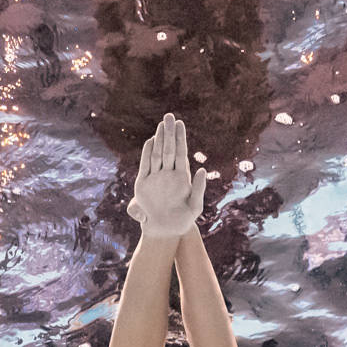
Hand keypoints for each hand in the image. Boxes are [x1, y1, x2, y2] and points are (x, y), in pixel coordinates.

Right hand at [127, 113, 204, 239]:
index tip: (180, 124)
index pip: (181, 153)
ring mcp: (156, 177)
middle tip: (169, 115)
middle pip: (169, 149)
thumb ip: (199, 188)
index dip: (180, 138)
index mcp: (182, 177)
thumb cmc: (183, 220)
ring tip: (161, 124)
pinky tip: (150, 141)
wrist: (165, 230)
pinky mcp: (143, 184)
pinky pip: (145, 165)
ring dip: (159, 139)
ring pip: (157, 154)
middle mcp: (169, 174)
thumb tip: (202, 169)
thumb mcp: (195, 206)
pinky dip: (147, 153)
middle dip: (169, 133)